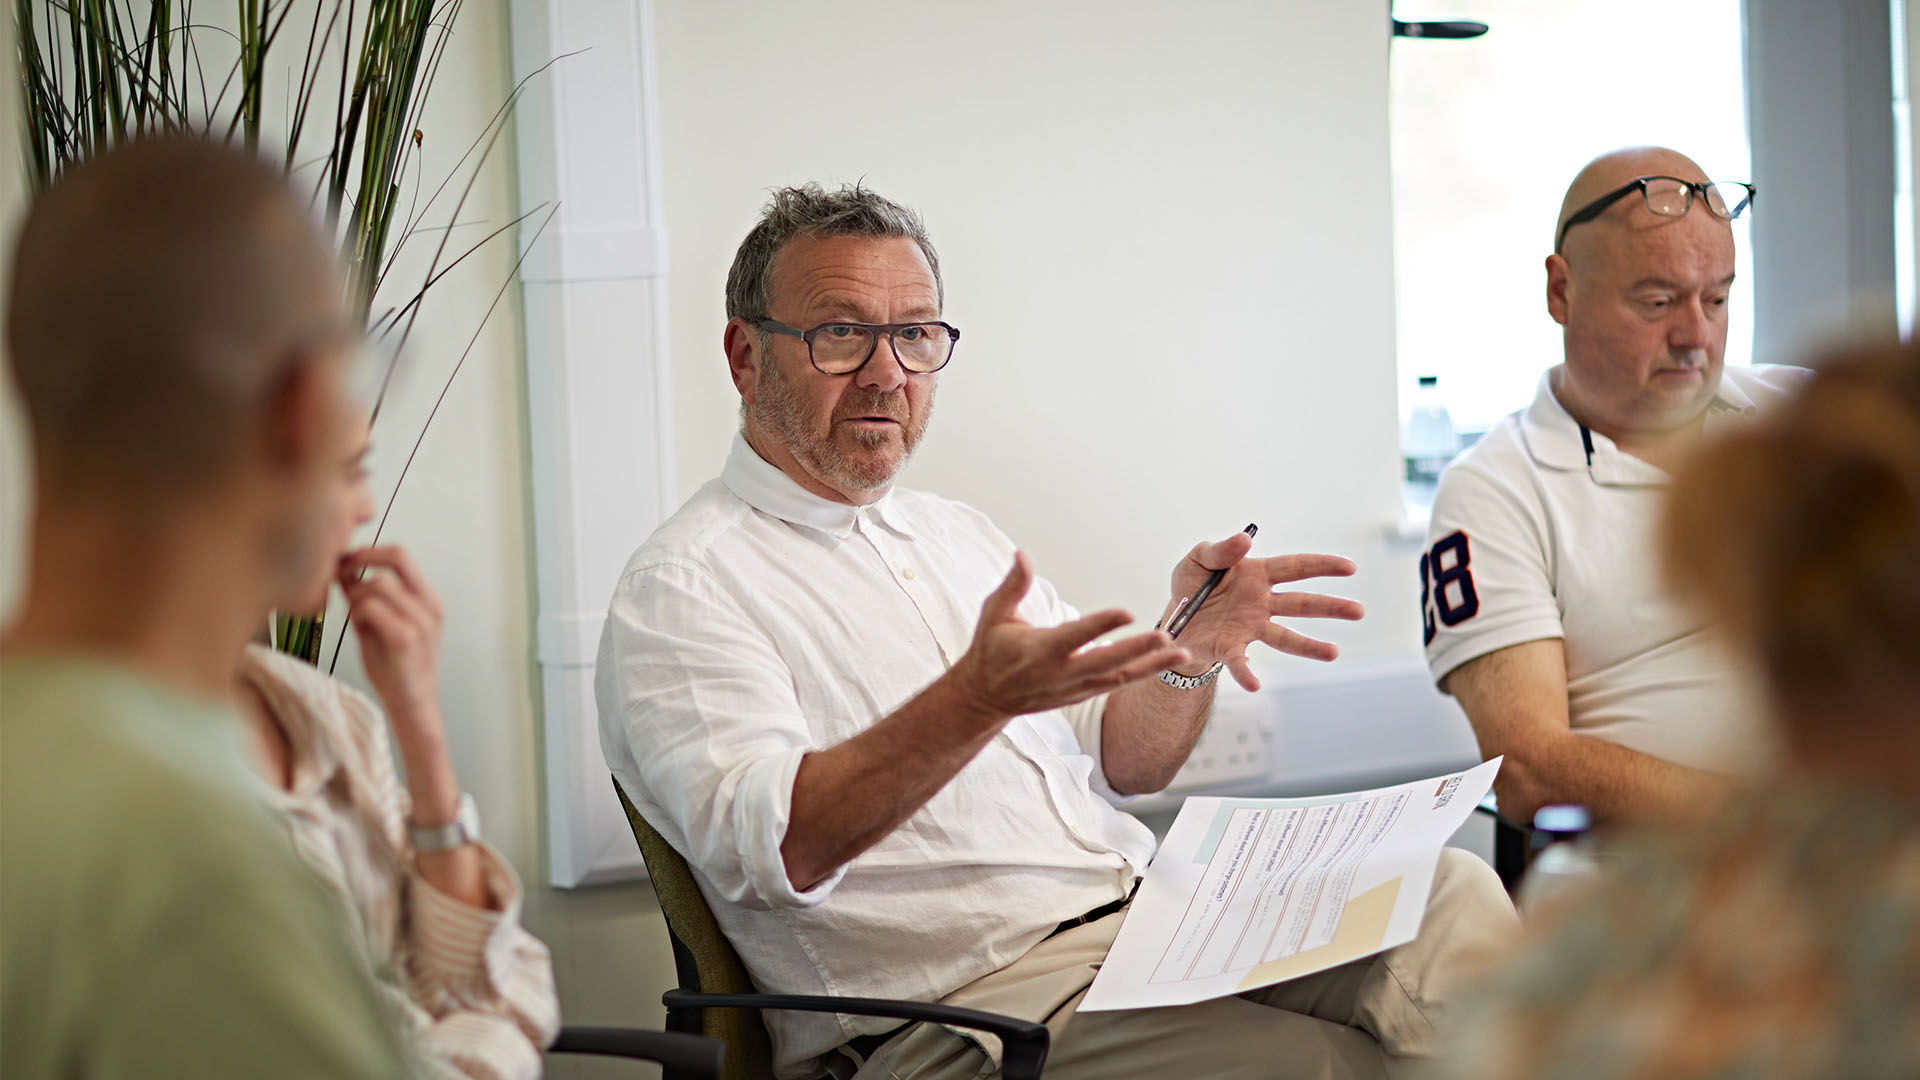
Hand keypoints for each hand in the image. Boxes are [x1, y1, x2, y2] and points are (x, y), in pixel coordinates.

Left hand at [338, 545, 445, 745]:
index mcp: (429, 600)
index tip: (347, 559)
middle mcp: (430, 606)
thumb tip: (342, 572)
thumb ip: (367, 599)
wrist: (411, 704)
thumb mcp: (381, 626)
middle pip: (398, 556)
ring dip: (356, 595)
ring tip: (354, 615)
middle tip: (341, 570)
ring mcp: (420, 621)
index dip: (370, 550)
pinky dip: (357, 613)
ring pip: (378, 584)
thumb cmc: (396, 667)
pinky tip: (358, 628)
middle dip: (362, 558)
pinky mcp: (404, 638)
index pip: (402, 555)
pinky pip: (370, 608)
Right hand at [950, 553, 1191, 716]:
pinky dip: (1141, 674)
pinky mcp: (1081, 695)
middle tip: (1166, 637)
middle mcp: (1060, 672)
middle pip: (1106, 662)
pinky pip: (1116, 684)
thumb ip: (1013, 585)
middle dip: (1138, 650)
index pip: (1076, 635)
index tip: (1127, 612)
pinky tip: (1164, 662)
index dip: (1102, 624)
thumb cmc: (990, 651)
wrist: (985, 697)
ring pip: (1118, 677)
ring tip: (1181, 654)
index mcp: (1039, 650)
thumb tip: (1023, 554)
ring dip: (1151, 666)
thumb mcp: (994, 615)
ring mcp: (1073, 687)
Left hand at [1163, 530, 1363, 691]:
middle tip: (1359, 611)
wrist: (1173, 617)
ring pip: (1284, 637)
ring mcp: (1249, 627)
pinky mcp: (1229, 648)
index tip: (1350, 567)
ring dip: (1308, 645)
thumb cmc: (1191, 582)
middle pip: (1300, 604)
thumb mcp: (1199, 559)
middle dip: (1329, 607)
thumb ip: (1219, 550)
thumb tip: (1245, 538)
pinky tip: (1256, 685)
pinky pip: (1240, 661)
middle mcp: (1260, 603)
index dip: (1323, 566)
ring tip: (1334, 653)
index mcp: (1257, 575)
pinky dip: (1247, 673)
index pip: (1295, 568)